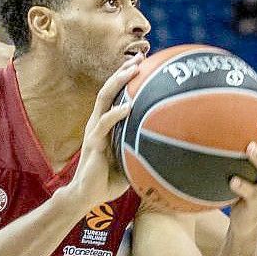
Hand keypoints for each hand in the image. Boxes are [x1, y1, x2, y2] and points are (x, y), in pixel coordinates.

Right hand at [70, 54, 141, 206]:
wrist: (87, 197)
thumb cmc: (108, 181)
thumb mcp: (129, 161)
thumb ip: (141, 149)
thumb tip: (169, 146)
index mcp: (105, 124)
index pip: (114, 94)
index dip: (126, 78)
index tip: (143, 64)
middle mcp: (98, 122)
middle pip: (108, 89)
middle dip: (123, 72)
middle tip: (140, 58)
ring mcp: (94, 130)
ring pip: (104, 98)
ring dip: (118, 82)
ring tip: (132, 71)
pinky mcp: (92, 143)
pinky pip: (104, 124)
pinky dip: (116, 113)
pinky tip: (128, 106)